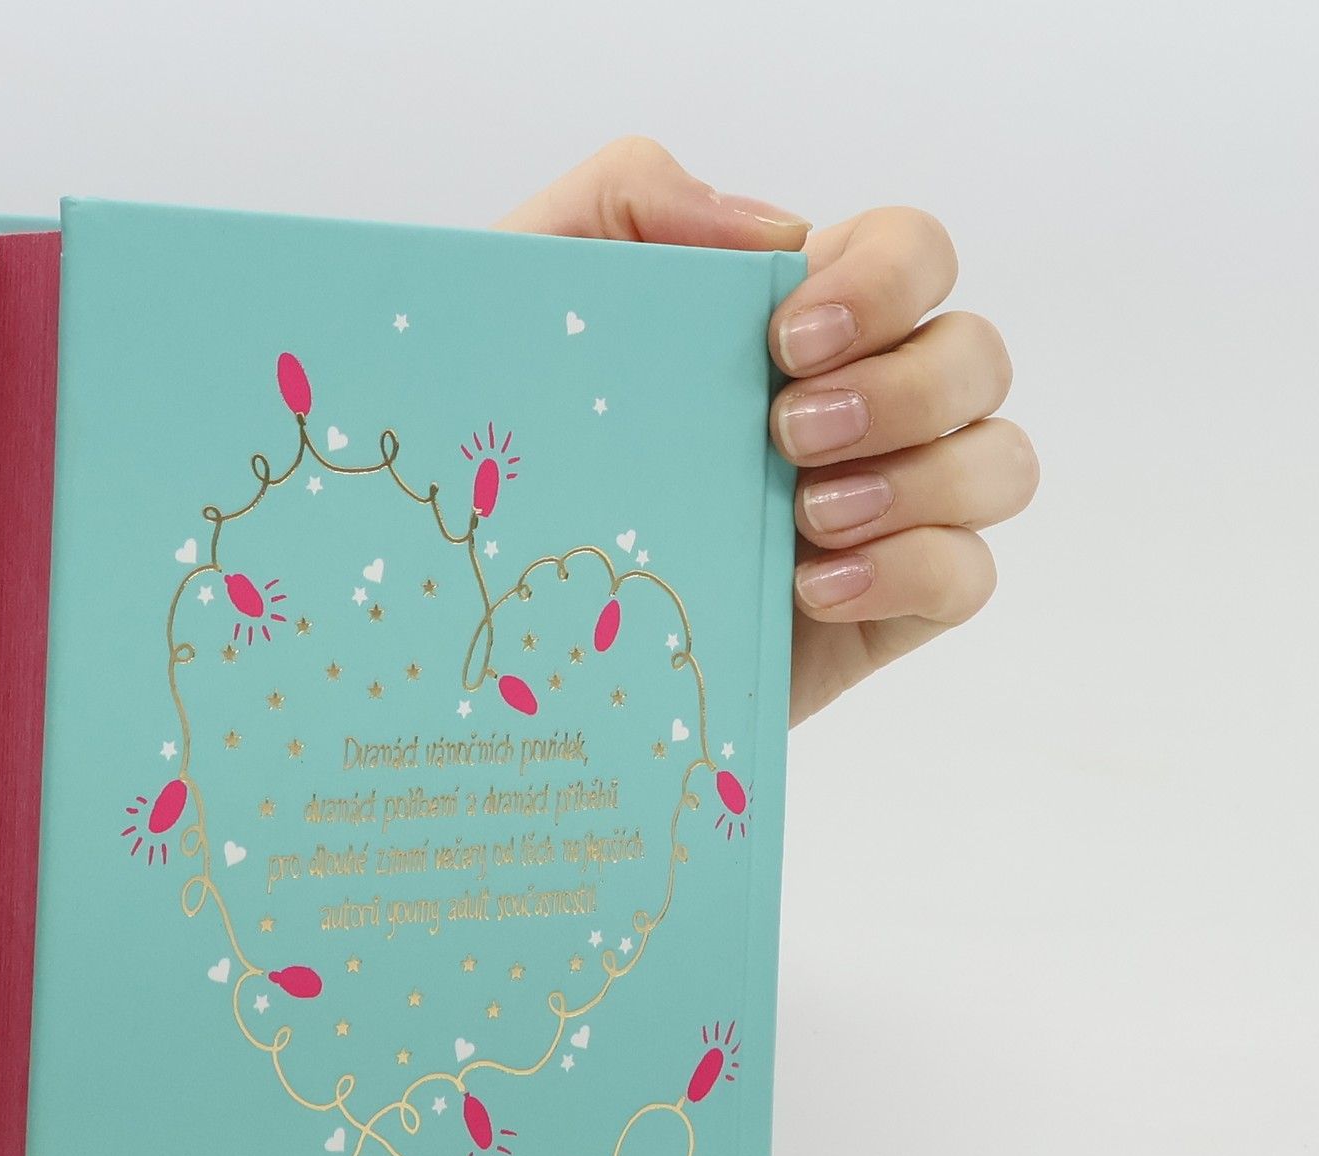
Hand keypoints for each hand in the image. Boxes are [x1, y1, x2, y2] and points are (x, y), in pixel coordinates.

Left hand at [499, 139, 1036, 723]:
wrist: (501, 605)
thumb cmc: (522, 441)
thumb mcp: (537, 298)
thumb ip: (625, 201)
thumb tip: (767, 231)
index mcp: (803, 321)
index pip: (914, 253)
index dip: (885, 279)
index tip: (787, 336)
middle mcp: (865, 404)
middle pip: (979, 355)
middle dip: (905, 388)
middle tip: (786, 436)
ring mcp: (884, 509)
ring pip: (1000, 463)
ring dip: (921, 479)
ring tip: (804, 519)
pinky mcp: (880, 608)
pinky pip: (968, 576)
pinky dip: (913, 571)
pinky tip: (814, 588)